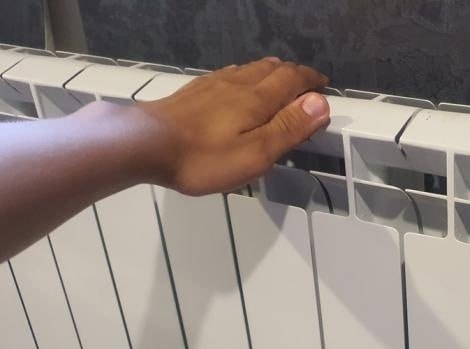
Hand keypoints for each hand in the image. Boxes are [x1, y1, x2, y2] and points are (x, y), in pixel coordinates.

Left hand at [133, 57, 329, 194]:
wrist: (144, 144)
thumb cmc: (204, 157)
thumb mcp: (256, 153)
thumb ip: (289, 128)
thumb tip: (321, 102)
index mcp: (258, 99)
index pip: (292, 79)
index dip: (311, 81)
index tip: (324, 86)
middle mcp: (238, 84)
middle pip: (272, 69)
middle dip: (293, 74)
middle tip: (305, 86)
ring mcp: (212, 85)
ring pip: (249, 69)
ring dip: (270, 73)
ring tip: (278, 83)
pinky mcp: (194, 92)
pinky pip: (228, 75)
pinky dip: (245, 76)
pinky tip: (237, 87)